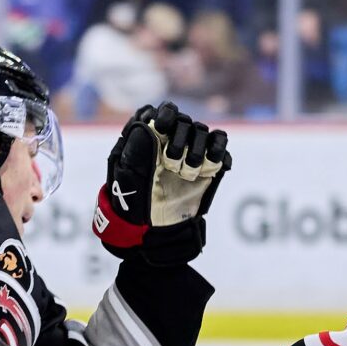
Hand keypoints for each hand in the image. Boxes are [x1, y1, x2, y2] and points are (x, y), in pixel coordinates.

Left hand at [94, 104, 232, 262]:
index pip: (164, 111)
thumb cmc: (134, 206)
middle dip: (180, 138)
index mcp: (150, 140)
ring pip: (203, 131)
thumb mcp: (126, 177)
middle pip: (185, 121)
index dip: (167, 114)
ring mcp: (192, 154)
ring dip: (197, 148)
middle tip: (171, 163)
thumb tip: (147, 123)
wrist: (156, 234)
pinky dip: (218, 150)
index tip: (163, 128)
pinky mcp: (210, 166)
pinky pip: (220, 144)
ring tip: (187, 172)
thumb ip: (135, 148)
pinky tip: (209, 166)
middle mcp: (172, 143)